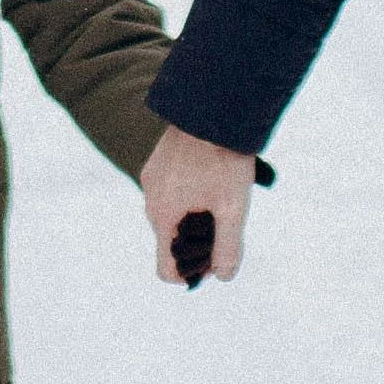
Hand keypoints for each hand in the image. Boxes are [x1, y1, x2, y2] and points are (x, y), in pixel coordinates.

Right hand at [140, 127, 257, 286]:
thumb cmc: (223, 158)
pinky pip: (171, 192)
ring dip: (195, 218)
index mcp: (163, 216)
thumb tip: (225, 276)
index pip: (165, 269)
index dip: (191, 275)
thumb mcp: (232, 208)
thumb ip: (229, 246)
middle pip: (170, 241)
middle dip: (197, 243)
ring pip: (171, 215)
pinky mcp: (159, 163)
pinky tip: (214, 180)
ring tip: (224, 198)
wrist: (212, 108)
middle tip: (229, 228)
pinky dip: (190, 197)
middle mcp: (150, 199)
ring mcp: (152, 178)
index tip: (216, 262)